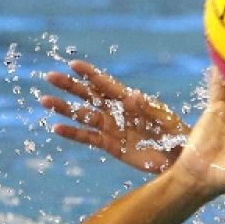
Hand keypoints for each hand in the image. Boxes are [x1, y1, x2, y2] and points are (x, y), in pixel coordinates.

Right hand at [41, 59, 191, 173]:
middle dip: (70, 86)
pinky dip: (72, 133)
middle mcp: (117, 111)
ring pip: (83, 115)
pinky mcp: (110, 145)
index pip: (106, 84)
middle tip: (49, 77)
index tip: (73, 64)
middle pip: (89, 96)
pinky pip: (87, 137)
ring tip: (44, 100)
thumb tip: (134, 96)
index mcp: (130, 100)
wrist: (179, 158)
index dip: (90, 74)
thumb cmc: (177, 135)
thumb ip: (149, 109)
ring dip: (64, 108)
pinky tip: (56, 128)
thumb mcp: (166, 121)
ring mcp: (112, 128)